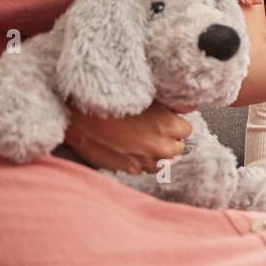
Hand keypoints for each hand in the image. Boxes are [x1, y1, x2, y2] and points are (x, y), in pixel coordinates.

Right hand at [63, 100, 192, 172]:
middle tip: (152, 131)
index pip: (186, 131)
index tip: (165, 121)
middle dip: (168, 140)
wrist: (78, 117)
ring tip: (140, 141)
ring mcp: (146, 161)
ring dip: (156, 153)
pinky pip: (144, 168)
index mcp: (169, 126)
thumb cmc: (111, 102)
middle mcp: (162, 146)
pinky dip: (140, 161)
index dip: (175, 125)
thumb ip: (170, 107)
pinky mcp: (130, 169)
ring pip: (163, 162)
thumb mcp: (146, 96)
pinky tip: (129, 149)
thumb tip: (186, 109)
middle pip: (177, 148)